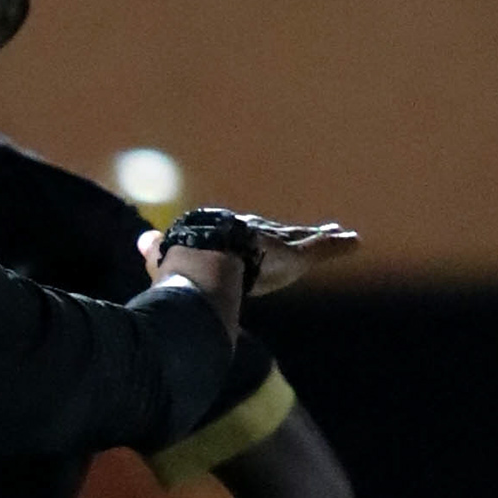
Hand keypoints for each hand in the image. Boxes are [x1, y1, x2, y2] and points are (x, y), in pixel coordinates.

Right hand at [149, 211, 357, 297]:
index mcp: (227, 244)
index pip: (244, 241)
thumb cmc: (181, 267)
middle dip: (295, 235)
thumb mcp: (166, 260)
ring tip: (340, 233)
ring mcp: (276, 245)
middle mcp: (254, 239)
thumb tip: (142, 240)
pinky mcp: (293, 256)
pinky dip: (338, 246)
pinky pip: (320, 249)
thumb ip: (156, 251)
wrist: (200, 263)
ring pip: (304, 240)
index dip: (256, 239)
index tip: (262, 237)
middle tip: (313, 230)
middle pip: (280, 236)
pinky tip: (355, 241)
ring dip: (322, 237)